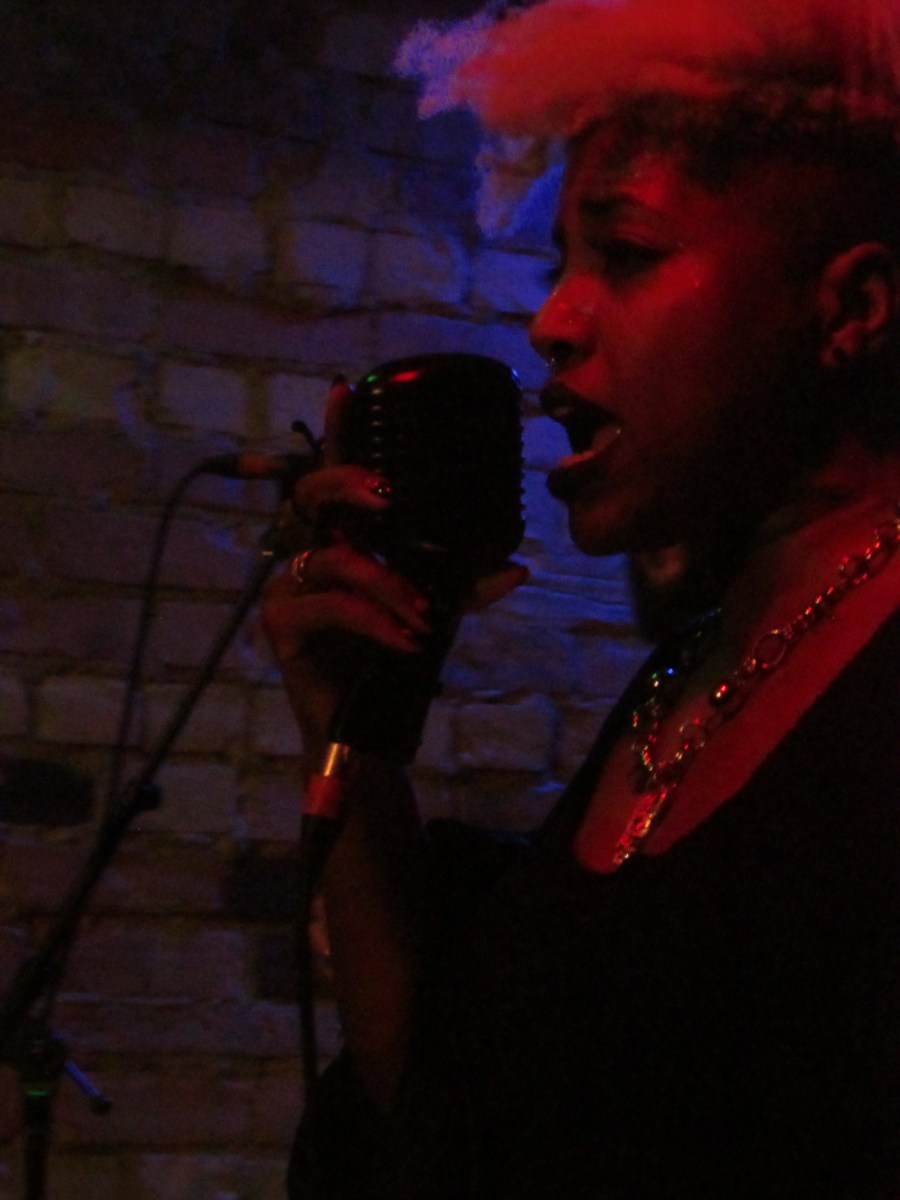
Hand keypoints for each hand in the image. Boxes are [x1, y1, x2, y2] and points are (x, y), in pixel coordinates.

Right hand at [260, 377, 528, 754]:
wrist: (368, 729)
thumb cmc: (393, 661)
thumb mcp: (435, 613)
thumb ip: (466, 586)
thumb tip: (516, 567)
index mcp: (343, 542)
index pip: (336, 477)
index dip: (338, 431)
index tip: (346, 387)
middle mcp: (310, 554)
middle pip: (310, 494)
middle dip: (350, 482)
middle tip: (389, 494)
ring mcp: (287, 588)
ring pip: (333, 559)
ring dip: (385, 584)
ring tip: (420, 615)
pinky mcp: (281, 624)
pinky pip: (328, 606)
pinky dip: (373, 621)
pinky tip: (404, 640)